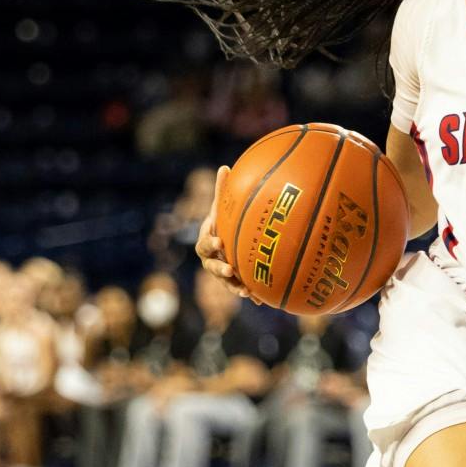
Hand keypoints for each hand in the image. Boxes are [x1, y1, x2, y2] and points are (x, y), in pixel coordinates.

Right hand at [195, 164, 255, 302]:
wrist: (223, 241)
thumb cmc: (222, 221)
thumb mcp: (221, 207)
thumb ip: (221, 191)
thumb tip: (224, 166)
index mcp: (206, 241)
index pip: (204, 244)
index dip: (210, 243)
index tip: (219, 242)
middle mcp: (210, 259)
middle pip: (211, 266)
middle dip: (219, 269)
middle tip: (229, 269)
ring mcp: (221, 272)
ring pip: (225, 282)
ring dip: (234, 286)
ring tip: (245, 291)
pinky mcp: (233, 281)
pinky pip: (239, 288)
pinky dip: (249, 294)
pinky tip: (261, 300)